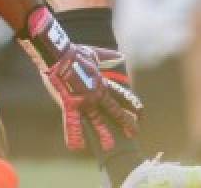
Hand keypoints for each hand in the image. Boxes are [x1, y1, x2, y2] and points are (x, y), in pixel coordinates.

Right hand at [19, 7, 142, 151]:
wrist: (58, 54)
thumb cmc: (75, 53)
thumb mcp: (95, 53)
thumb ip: (107, 56)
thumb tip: (120, 56)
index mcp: (102, 83)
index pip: (121, 95)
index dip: (132, 103)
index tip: (142, 112)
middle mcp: (96, 94)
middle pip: (114, 110)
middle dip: (125, 121)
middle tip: (135, 132)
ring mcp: (84, 100)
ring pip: (97, 119)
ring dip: (103, 132)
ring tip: (109, 146)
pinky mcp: (70, 104)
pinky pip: (72, 122)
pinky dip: (74, 134)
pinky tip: (77, 147)